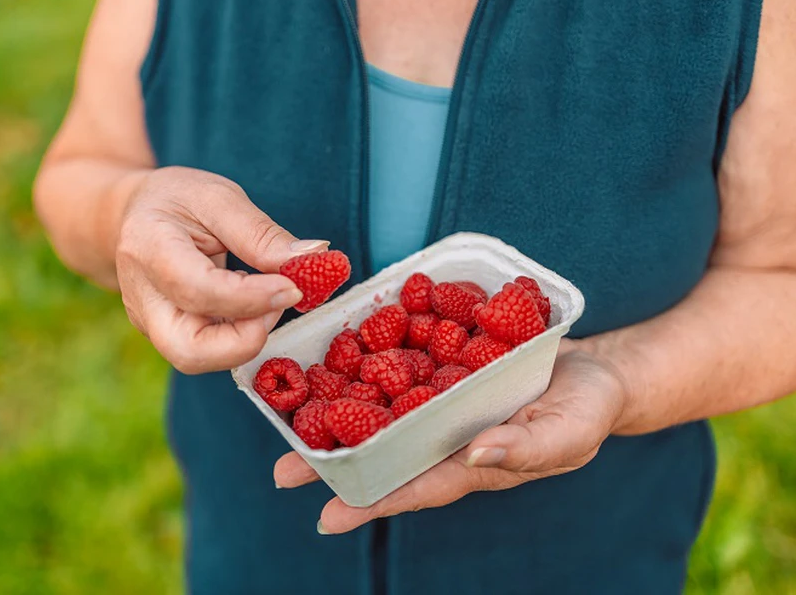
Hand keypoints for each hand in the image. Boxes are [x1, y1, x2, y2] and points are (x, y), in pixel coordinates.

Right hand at [116, 166, 327, 373]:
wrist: (134, 215)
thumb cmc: (178, 201)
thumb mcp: (218, 197)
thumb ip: (260, 233)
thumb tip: (312, 256)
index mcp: (148, 247)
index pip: (197, 290)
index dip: (250, 298)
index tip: (292, 287)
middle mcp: (142, 296)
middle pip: (187, 349)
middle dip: (244, 341)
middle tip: (278, 304)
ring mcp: (150, 323)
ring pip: (196, 359)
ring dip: (245, 339)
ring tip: (267, 298)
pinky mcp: (166, 336)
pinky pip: (206, 350)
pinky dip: (239, 335)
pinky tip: (254, 304)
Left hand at [274, 339, 628, 533]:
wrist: (592, 369)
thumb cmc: (586, 410)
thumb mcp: (568, 432)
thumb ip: (526, 448)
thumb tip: (474, 458)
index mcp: (474, 463)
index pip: (417, 487)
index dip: (374, 503)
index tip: (328, 518)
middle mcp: (447, 437)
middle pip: (383, 454)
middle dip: (334, 465)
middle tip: (283, 473)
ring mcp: (441, 403)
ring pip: (381, 411)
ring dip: (336, 414)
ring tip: (287, 417)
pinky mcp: (443, 367)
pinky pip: (401, 366)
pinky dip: (368, 364)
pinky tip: (333, 358)